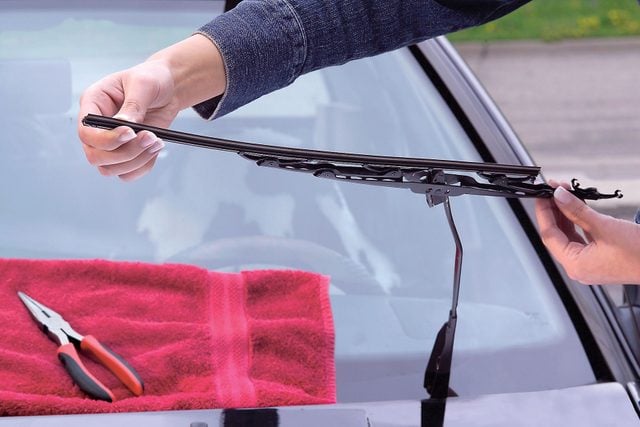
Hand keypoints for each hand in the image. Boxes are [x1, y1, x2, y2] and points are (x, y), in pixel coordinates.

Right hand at [77, 34, 225, 180]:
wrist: (168, 87)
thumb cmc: (151, 78)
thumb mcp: (143, 84)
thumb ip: (133, 105)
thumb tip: (124, 124)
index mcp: (93, 104)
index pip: (86, 132)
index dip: (106, 139)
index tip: (130, 133)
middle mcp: (98, 127)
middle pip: (96, 156)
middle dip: (125, 153)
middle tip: (150, 137)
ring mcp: (111, 143)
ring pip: (111, 169)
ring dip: (136, 160)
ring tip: (157, 141)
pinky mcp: (127, 153)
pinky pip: (128, 173)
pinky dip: (143, 166)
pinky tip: (156, 147)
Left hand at [535, 181, 639, 284]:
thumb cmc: (639, 253)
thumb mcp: (604, 226)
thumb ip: (577, 211)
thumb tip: (559, 196)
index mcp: (575, 265)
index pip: (549, 235)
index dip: (544, 213)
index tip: (542, 196)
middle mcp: (578, 267)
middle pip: (557, 236)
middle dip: (554, 211)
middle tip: (554, 192)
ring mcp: (588, 264)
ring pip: (569, 236)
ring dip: (565, 215)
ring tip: (564, 196)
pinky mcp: (598, 258)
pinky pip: (581, 238)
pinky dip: (577, 223)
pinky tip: (576, 208)